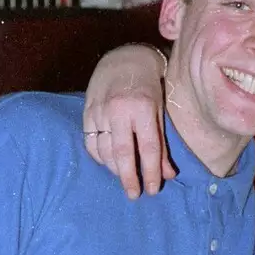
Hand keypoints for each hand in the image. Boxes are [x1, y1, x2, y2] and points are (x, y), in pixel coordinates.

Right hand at [82, 45, 175, 198]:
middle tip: (134, 195)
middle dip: (129, 178)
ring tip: (125, 178)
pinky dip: (100, 157)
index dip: (150, 172)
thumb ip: (162, 144)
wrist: (124, 59)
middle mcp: (120, 109)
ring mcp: (100, 110)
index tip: (152, 190)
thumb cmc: (149, 87)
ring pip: (104, 150)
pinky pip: (90, 142)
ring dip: (115, 169)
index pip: (148, 147)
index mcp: (144, 108)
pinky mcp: (87, 111)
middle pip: (123, 153)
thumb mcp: (161, 112)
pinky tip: (109, 162)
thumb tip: (168, 175)